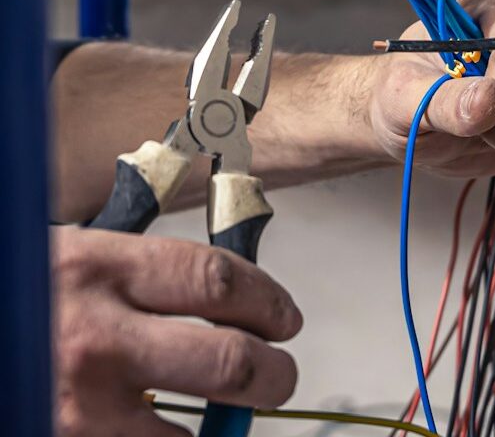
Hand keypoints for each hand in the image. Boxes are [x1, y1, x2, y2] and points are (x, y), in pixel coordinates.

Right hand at [52, 226, 302, 436]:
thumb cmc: (19, 294)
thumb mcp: (72, 257)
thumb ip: (140, 271)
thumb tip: (221, 292)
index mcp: (102, 267)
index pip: (217, 280)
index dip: (267, 300)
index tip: (284, 317)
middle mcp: (96, 336)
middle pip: (228, 360)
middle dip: (273, 372)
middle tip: (281, 374)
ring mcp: (79, 404)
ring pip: (187, 433)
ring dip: (221, 426)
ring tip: (233, 413)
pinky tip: (171, 434)